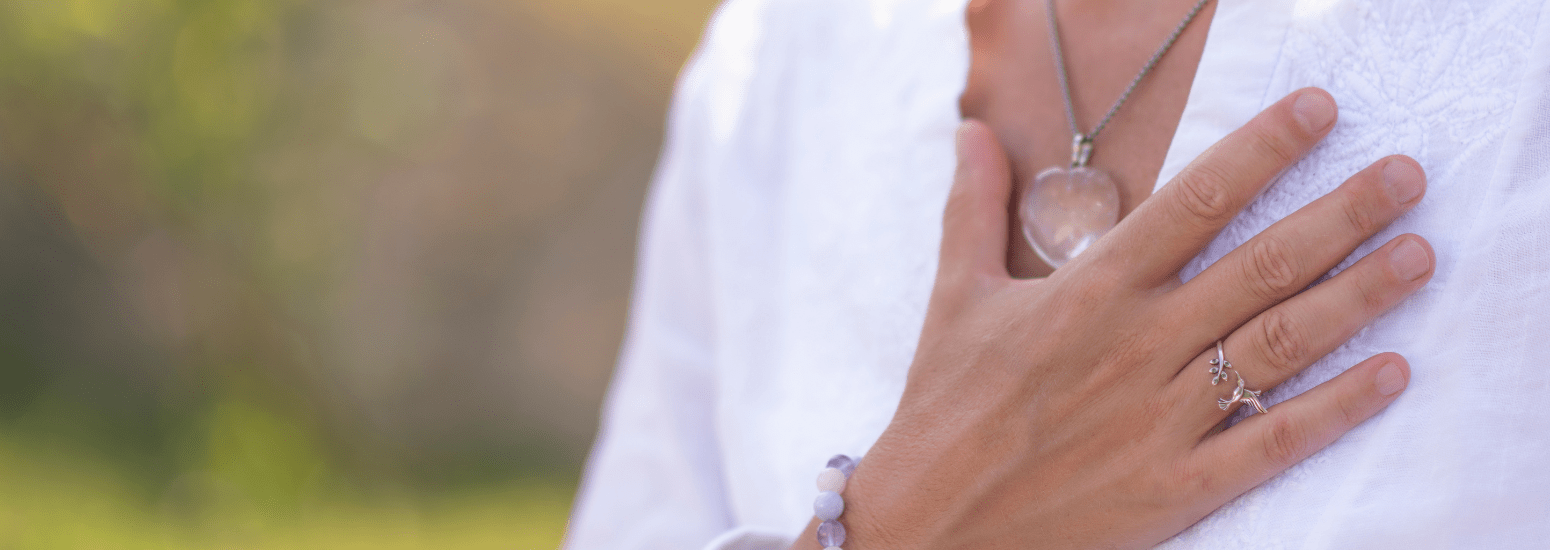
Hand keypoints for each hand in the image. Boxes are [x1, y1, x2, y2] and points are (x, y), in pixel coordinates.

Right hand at [791, 89, 1432, 548]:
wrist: (929, 524)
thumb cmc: (942, 408)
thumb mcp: (954, 297)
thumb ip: (972, 209)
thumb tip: (970, 133)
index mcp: (1087, 292)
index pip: (1193, 202)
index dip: (1263, 149)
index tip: (1319, 112)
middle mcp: (1136, 345)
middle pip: (1260, 265)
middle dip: (1343, 215)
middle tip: (1404, 178)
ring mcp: (1160, 418)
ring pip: (1279, 346)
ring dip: (1357, 298)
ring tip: (1418, 257)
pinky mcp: (1174, 487)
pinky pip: (1270, 442)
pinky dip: (1335, 410)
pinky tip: (1389, 374)